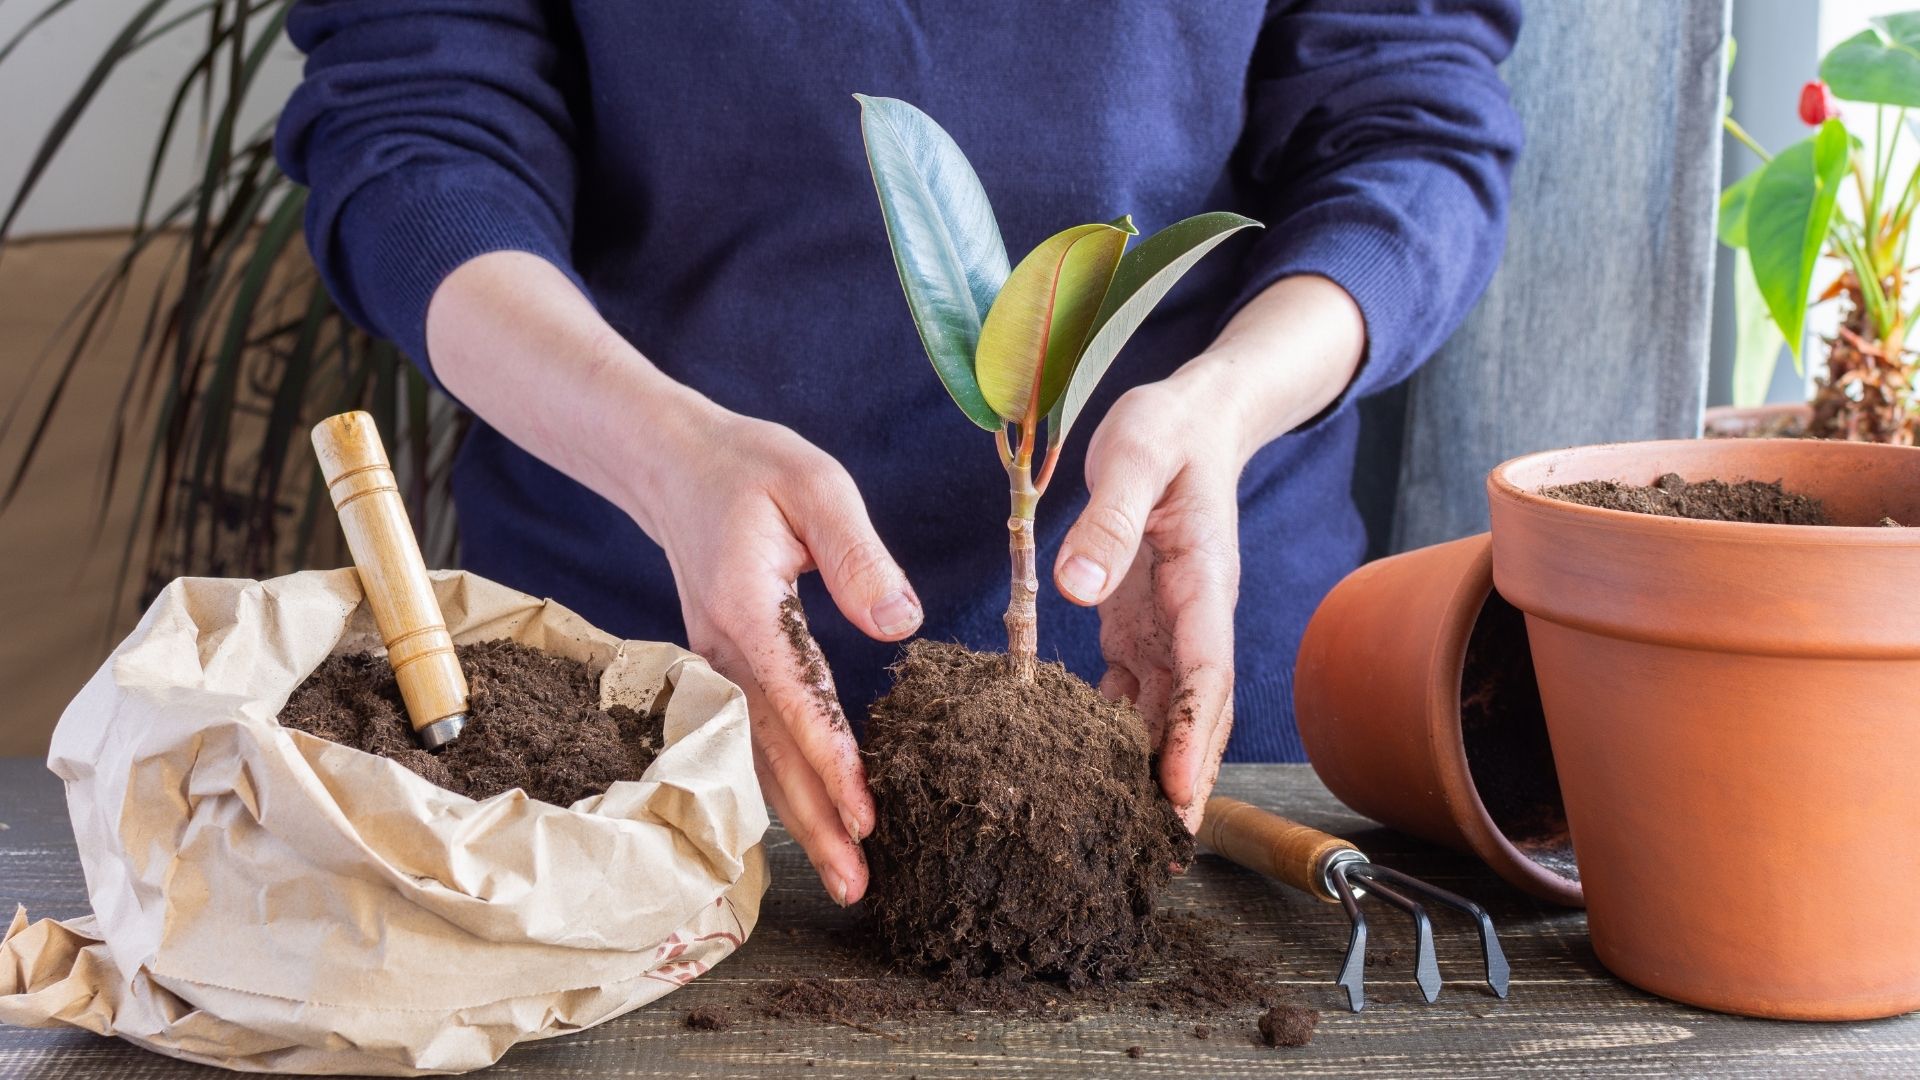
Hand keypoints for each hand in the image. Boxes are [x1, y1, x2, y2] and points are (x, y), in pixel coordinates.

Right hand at [425, 252, 919, 904]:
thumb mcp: (815, 484)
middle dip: (814, 822)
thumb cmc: (751, 467)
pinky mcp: (720, 665)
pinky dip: (777, 785)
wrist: (670, 461)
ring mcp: (713, 662)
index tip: (864, 815)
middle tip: (856, 884)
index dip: (830, 760)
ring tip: (842, 875)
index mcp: (746, 608)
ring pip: (755, 755)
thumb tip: (900, 623)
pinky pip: (749, 736)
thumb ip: (857, 553)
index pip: (794, 699)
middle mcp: (721, 648)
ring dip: (797, 817)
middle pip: (768, 751)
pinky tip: (808, 821)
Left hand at [1051, 274, 1367, 830]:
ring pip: (1164, 713)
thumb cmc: (1167, 428)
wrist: (1193, 416)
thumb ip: (1108, 521)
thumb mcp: (1135, 454)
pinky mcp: (1138, 624)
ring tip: (1123, 836)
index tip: (1179, 794)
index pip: (1205, 673)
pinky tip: (1078, 774)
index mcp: (1204, 581)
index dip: (1193, 737)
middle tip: (1162, 851)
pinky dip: (1111, 735)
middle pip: (1196, 713)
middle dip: (1183, 781)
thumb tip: (1075, 590)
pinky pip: (1128, 691)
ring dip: (1148, 771)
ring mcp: (1167, 626)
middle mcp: (1193, 617)